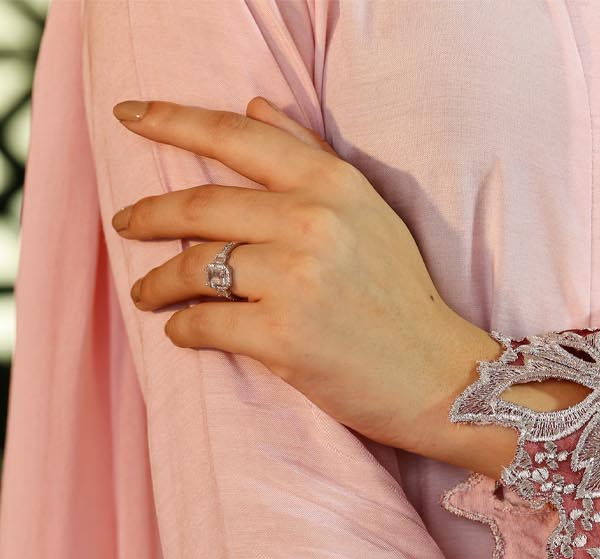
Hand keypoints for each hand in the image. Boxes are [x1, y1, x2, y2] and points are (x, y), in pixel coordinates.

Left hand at [109, 94, 502, 459]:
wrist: (440, 377)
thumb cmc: (401, 299)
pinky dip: (183, 328)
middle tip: (124, 224)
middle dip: (149, 215)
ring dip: (159, 281)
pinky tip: (180, 331)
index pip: (235, 136)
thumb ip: (309, 155)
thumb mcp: (367, 211)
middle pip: (201, 204)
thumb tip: (254, 106)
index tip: (130, 115)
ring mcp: (294, 279)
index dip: (172, 120)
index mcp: (330, 183)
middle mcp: (310, 221)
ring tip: (147, 292)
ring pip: (195, 266)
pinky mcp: (282, 336)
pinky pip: (205, 324)